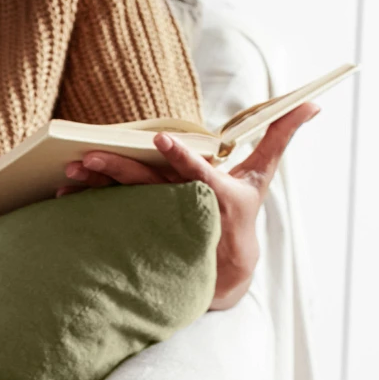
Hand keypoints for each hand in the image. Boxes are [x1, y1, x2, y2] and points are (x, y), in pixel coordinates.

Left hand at [58, 103, 317, 310]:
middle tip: (90, 157)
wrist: (226, 275)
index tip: (161, 141)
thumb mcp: (263, 177)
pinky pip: (114, 219)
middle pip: (150, 187)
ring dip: (98, 188)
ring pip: (127, 203)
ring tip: (72, 174)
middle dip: (119, 170)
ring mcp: (162, 225)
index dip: (180, 158)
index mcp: (215, 197)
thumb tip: (314, 104)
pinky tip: (64, 199)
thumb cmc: (241, 216)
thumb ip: (282, 135)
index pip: (196, 174)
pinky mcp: (145, 235)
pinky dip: (90, 209)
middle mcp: (185, 212)